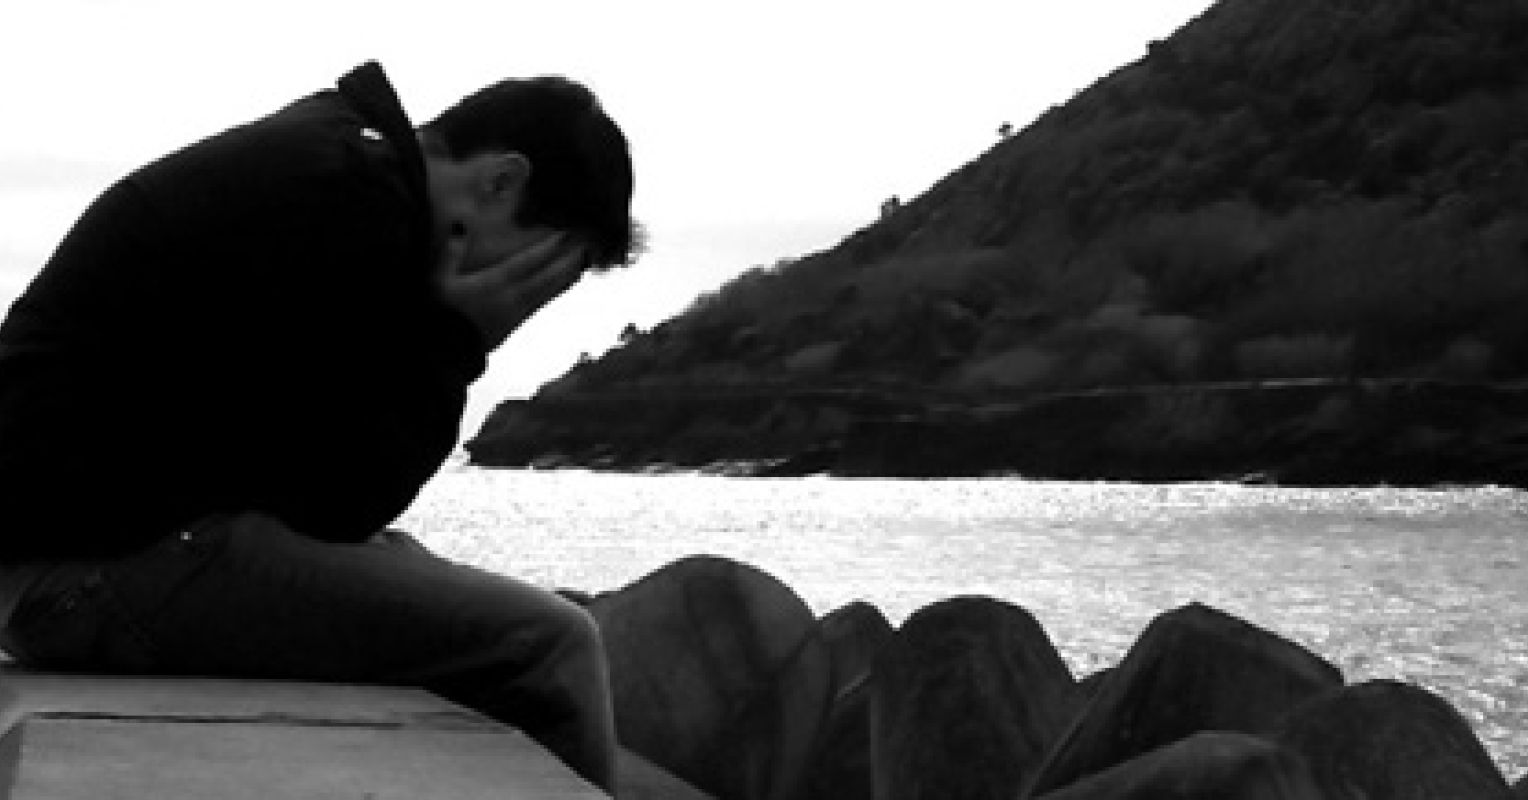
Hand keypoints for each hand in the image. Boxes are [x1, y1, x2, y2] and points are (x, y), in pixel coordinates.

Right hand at [433, 230, 586, 350]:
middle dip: (568, 259)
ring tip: (584, 261)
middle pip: (549, 275)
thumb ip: (450, 251)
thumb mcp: (439, 280)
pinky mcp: (516, 324)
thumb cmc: (440, 314)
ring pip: (550, 290)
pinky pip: (542, 302)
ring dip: (568, 274)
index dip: (550, 246)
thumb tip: (460, 224)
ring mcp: (517, 312)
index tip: (567, 233)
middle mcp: (513, 297)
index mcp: (496, 283)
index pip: (529, 261)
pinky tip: (563, 284)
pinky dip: (556, 290)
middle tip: (589, 243)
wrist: (444, 355)